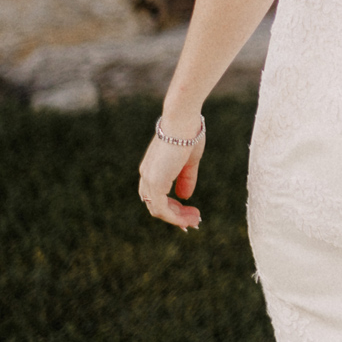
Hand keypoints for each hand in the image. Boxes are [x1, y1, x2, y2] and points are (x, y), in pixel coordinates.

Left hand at [135, 116, 205, 230]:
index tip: (189, 211)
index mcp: (153, 168)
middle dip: (176, 215)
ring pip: (158, 210)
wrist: (182, 121)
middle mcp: (147, 175)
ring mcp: (149, 180)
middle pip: (156, 204)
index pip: (157, 194)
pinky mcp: (155, 183)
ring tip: (194, 221)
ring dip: (176, 219)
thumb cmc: (188, 134)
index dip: (173, 206)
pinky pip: (161, 209)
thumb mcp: (189, 160)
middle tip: (194, 220)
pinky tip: (188, 218)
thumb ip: (186, 178)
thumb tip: (185, 196)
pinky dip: (174, 217)